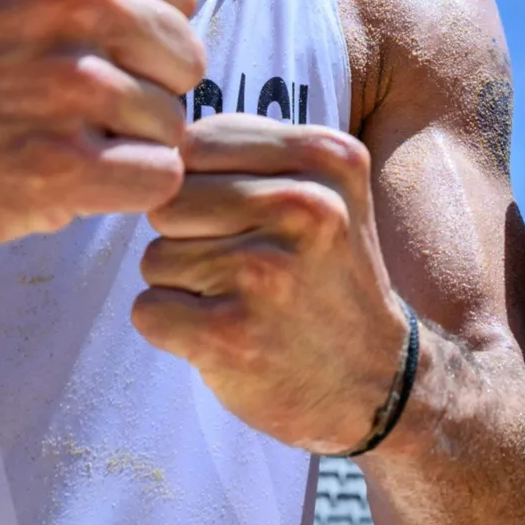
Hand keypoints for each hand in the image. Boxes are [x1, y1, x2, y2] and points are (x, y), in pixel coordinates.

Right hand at [0, 0, 206, 252]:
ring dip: (124, 150)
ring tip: (50, 147)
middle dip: (143, 96)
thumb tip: (180, 4)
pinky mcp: (59, 165)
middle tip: (68, 118)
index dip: (142, 40)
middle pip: (183, 59)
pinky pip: (161, 178)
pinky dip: (124, 194)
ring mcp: (64, 81)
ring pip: (172, 124)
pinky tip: (64, 185)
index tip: (85, 61)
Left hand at [133, 114, 412, 453]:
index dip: (202, 186)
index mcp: (326, 157)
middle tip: (244, 270)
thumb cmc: (330, 277)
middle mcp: (303, 207)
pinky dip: (173, 330)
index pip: (196, 144)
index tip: (245, 222)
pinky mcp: (231, 334)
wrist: (376, 381)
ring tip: (243, 303)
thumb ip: (250, 152)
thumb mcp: (325, 190)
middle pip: (169, 201)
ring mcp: (265, 272)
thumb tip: (159, 143)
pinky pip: (148, 309)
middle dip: (188, 238)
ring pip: (155, 256)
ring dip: (183, 287)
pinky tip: (225, 336)